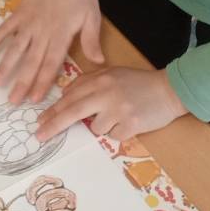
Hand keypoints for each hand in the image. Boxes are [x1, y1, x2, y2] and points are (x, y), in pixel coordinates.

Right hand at [0, 0, 103, 102]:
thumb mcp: (92, 16)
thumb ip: (91, 40)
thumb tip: (98, 62)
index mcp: (61, 35)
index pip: (51, 63)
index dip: (42, 82)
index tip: (34, 98)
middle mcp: (42, 32)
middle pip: (31, 61)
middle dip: (21, 82)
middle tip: (12, 101)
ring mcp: (28, 23)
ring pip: (15, 48)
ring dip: (5, 66)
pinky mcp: (20, 13)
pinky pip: (5, 29)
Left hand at [36, 66, 185, 142]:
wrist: (170, 90)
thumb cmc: (139, 83)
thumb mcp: (113, 74)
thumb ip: (90, 83)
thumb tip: (66, 97)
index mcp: (101, 79)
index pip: (70, 96)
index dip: (53, 110)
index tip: (40, 121)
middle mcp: (107, 93)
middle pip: (73, 111)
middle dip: (53, 124)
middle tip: (39, 136)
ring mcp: (119, 109)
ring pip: (96, 128)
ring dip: (103, 126)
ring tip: (120, 115)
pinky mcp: (131, 124)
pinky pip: (114, 136)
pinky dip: (119, 132)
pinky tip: (131, 121)